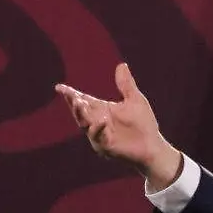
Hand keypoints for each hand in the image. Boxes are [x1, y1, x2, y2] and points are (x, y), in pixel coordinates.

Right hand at [55, 63, 181, 189]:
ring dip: (82, 115)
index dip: (70, 94)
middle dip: (74, 104)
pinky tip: (101, 121)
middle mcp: (96, 122)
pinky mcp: (106, 147)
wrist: (153, 146)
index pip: (83, 100)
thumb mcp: (135, 101)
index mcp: (101, 110)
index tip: (59, 87)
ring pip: (85, 125)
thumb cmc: (144, 124)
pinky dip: (98, 129)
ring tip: (80, 103)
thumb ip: (126, 85)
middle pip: (80, 112)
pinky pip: (98, 138)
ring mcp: (100, 135)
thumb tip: (122, 64)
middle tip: (72, 96)